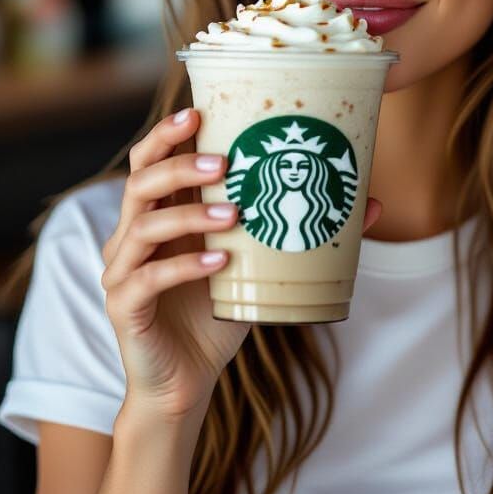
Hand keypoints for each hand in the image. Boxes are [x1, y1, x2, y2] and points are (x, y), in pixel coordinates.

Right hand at [100, 107, 383, 422]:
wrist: (185, 382)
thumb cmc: (219, 313)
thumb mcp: (260, 265)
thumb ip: (300, 229)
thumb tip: (370, 202)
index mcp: (158, 214)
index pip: (150, 160)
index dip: (168, 133)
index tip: (199, 111)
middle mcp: (132, 235)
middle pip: (140, 182)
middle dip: (180, 164)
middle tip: (225, 162)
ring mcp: (122, 271)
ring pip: (143, 226)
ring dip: (190, 215)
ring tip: (236, 214)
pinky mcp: (124, 307)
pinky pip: (149, 279)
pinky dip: (186, 266)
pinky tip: (222, 263)